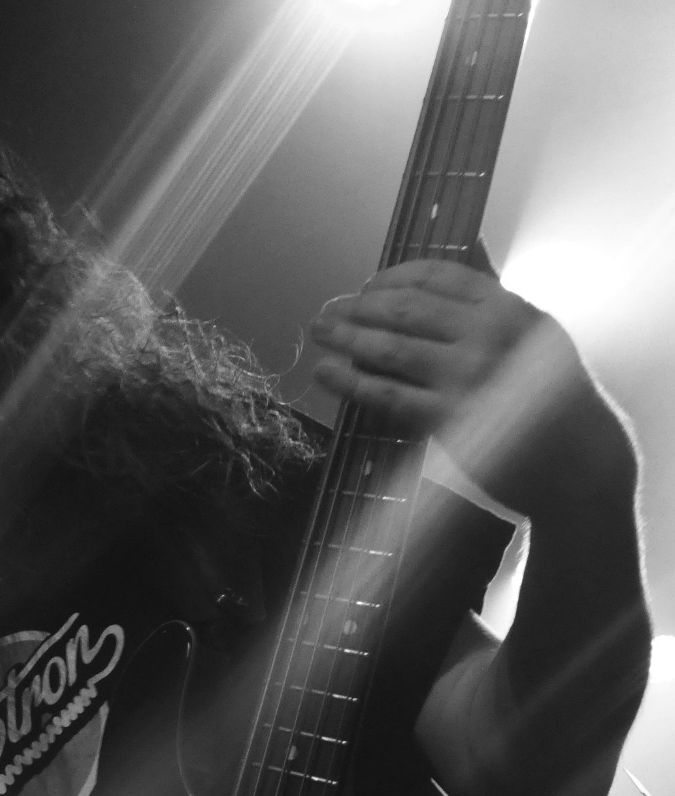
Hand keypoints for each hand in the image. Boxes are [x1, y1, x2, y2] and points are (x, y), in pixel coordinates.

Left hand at [310, 259, 631, 517]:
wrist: (574, 458)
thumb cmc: (552, 391)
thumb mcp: (533, 327)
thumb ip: (493, 289)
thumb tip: (470, 238)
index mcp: (505, 305)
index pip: (435, 276)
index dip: (391, 278)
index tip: (365, 286)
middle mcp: (485, 335)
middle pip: (404, 309)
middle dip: (358, 307)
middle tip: (328, 310)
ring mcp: (465, 377)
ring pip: (389, 348)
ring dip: (346, 338)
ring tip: (319, 332)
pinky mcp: (447, 420)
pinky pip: (387, 395)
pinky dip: (350, 382)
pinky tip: (326, 373)